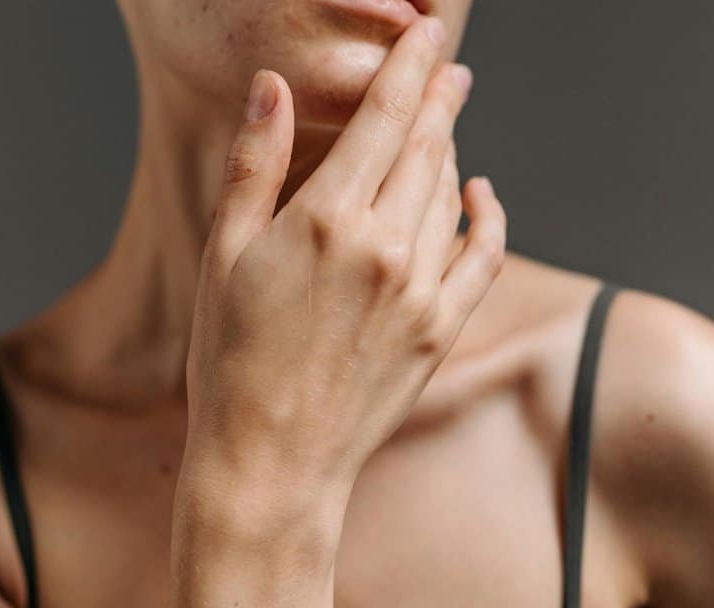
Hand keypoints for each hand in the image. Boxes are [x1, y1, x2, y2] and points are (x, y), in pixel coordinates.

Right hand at [183, 17, 507, 511]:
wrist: (270, 460)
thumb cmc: (229, 359)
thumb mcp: (225, 254)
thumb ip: (254, 164)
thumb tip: (272, 85)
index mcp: (325, 219)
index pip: (384, 118)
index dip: (409, 68)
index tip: (426, 34)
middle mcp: (384, 247)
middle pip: (427, 147)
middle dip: (439, 97)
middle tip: (447, 63)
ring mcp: (420, 291)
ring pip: (450, 194)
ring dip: (451, 149)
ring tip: (446, 122)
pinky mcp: (439, 331)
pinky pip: (482, 257)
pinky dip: (489, 218)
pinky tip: (482, 195)